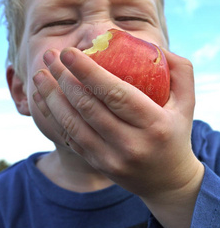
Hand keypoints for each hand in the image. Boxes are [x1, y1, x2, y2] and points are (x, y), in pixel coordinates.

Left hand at [33, 47, 203, 227]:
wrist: (167, 180)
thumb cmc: (175, 133)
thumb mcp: (187, 102)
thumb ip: (180, 71)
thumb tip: (154, 47)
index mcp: (154, 125)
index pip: (115, 93)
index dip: (88, 71)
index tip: (68, 51)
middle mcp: (130, 145)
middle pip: (87, 106)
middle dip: (64, 77)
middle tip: (51, 55)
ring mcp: (110, 158)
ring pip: (71, 123)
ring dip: (51, 95)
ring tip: (40, 73)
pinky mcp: (97, 163)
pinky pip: (68, 137)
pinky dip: (51, 115)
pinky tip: (42, 98)